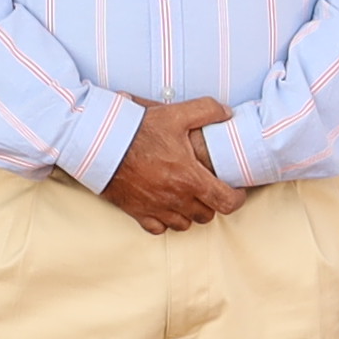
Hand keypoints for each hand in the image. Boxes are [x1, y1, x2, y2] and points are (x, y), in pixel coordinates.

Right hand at [101, 95, 240, 234]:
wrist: (101, 145)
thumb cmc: (138, 130)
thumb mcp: (175, 114)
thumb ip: (207, 110)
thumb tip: (227, 113)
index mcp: (190, 178)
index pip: (226, 202)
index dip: (237, 198)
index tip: (236, 190)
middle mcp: (176, 199)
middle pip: (207, 215)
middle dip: (212, 203)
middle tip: (209, 188)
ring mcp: (156, 209)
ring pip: (185, 224)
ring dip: (190, 213)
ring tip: (188, 197)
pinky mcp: (138, 213)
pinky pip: (159, 228)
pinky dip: (165, 221)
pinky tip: (164, 206)